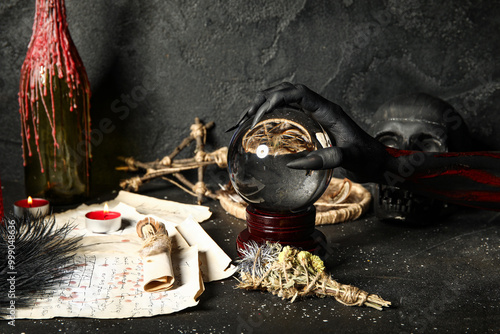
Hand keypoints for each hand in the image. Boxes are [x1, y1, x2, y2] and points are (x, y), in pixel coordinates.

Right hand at [228, 82, 389, 182]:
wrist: (377, 161)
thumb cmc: (367, 159)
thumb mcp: (350, 159)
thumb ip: (327, 159)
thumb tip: (292, 164)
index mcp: (328, 110)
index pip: (299, 92)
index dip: (277, 96)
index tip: (260, 112)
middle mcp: (320, 108)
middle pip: (288, 91)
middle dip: (265, 99)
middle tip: (247, 116)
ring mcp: (316, 115)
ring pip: (286, 99)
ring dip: (265, 104)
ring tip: (247, 118)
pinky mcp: (313, 124)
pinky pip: (289, 112)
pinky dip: (272, 115)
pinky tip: (261, 127)